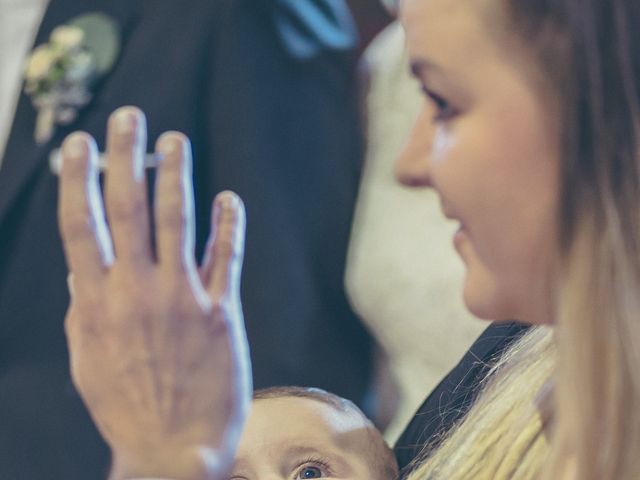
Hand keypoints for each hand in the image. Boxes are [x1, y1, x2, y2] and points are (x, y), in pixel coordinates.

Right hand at [58, 107, 250, 479]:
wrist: (174, 450)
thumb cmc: (127, 406)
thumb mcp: (89, 359)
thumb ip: (86, 309)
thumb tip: (82, 267)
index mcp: (98, 302)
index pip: (82, 225)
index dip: (79, 178)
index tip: (78, 143)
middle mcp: (138, 292)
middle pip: (129, 209)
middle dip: (125, 157)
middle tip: (129, 117)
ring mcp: (182, 299)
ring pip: (178, 221)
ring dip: (176, 175)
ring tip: (175, 141)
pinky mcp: (221, 313)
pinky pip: (225, 257)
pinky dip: (228, 224)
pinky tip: (229, 197)